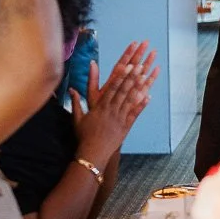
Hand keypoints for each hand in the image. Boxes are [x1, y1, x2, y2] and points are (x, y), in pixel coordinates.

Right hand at [71, 41, 158, 163]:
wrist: (93, 153)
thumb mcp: (77, 118)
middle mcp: (112, 110)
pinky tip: (149, 96)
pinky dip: (141, 105)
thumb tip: (71, 89)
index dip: (120, 75)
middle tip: (140, 65)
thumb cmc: (84, 136)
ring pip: (130, 100)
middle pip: (123, 90)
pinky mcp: (126, 127)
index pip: (112, 88)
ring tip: (146, 76)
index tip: (127, 65)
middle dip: (132, 77)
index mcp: (101, 107)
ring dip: (138, 87)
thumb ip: (76, 102)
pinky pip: (135, 114)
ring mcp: (120, 118)